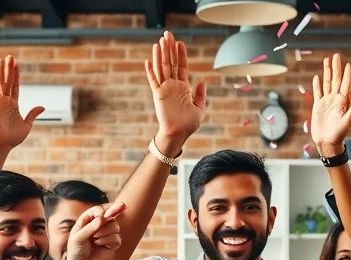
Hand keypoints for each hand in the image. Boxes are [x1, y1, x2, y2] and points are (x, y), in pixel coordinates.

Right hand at [0, 55, 44, 150]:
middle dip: (7, 69)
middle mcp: (5, 101)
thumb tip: (42, 106)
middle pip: (6, 81)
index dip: (15, 75)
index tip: (16, 64)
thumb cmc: (14, 137)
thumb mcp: (27, 124)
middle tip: (9, 57)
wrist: (4, 145)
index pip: (14, 86)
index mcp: (13, 104)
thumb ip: (33, 114)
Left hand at [65, 203, 126, 259]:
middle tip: (122, 206)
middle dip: (112, 214)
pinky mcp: (113, 243)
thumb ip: (90, 228)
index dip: (102, 210)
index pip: (98, 210)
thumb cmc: (76, 250)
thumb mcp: (78, 238)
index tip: (103, 215)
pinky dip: (108, 241)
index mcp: (88, 220)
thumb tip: (102, 218)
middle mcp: (99, 224)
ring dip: (105, 233)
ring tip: (95, 240)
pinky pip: (117, 238)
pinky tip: (100, 245)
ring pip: (114, 226)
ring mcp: (107, 233)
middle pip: (110, 215)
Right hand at [145, 31, 205, 154]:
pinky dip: (150, 71)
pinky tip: (148, 60)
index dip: (180, 54)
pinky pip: (153, 80)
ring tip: (159, 41)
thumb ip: (200, 94)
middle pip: (170, 63)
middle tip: (167, 34)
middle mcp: (173, 86)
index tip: (180, 42)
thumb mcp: (199, 108)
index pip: (181, 66)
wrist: (178, 134)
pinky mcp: (158, 94)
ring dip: (160, 54)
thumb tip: (201, 81)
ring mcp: (165, 89)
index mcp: (183, 88)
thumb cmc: (188, 124)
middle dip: (169, 48)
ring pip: (162, 68)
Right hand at [311, 53, 350, 155]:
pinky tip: (317, 77)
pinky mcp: (318, 106)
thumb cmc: (338, 135)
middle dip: (336, 67)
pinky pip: (317, 93)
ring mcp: (326, 102)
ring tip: (327, 60)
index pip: (345, 85)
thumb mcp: (346, 124)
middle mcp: (335, 99)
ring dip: (326, 72)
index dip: (346, 74)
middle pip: (335, 80)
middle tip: (336, 55)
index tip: (347, 64)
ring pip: (326, 83)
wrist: (327, 143)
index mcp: (342, 102)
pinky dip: (317, 85)